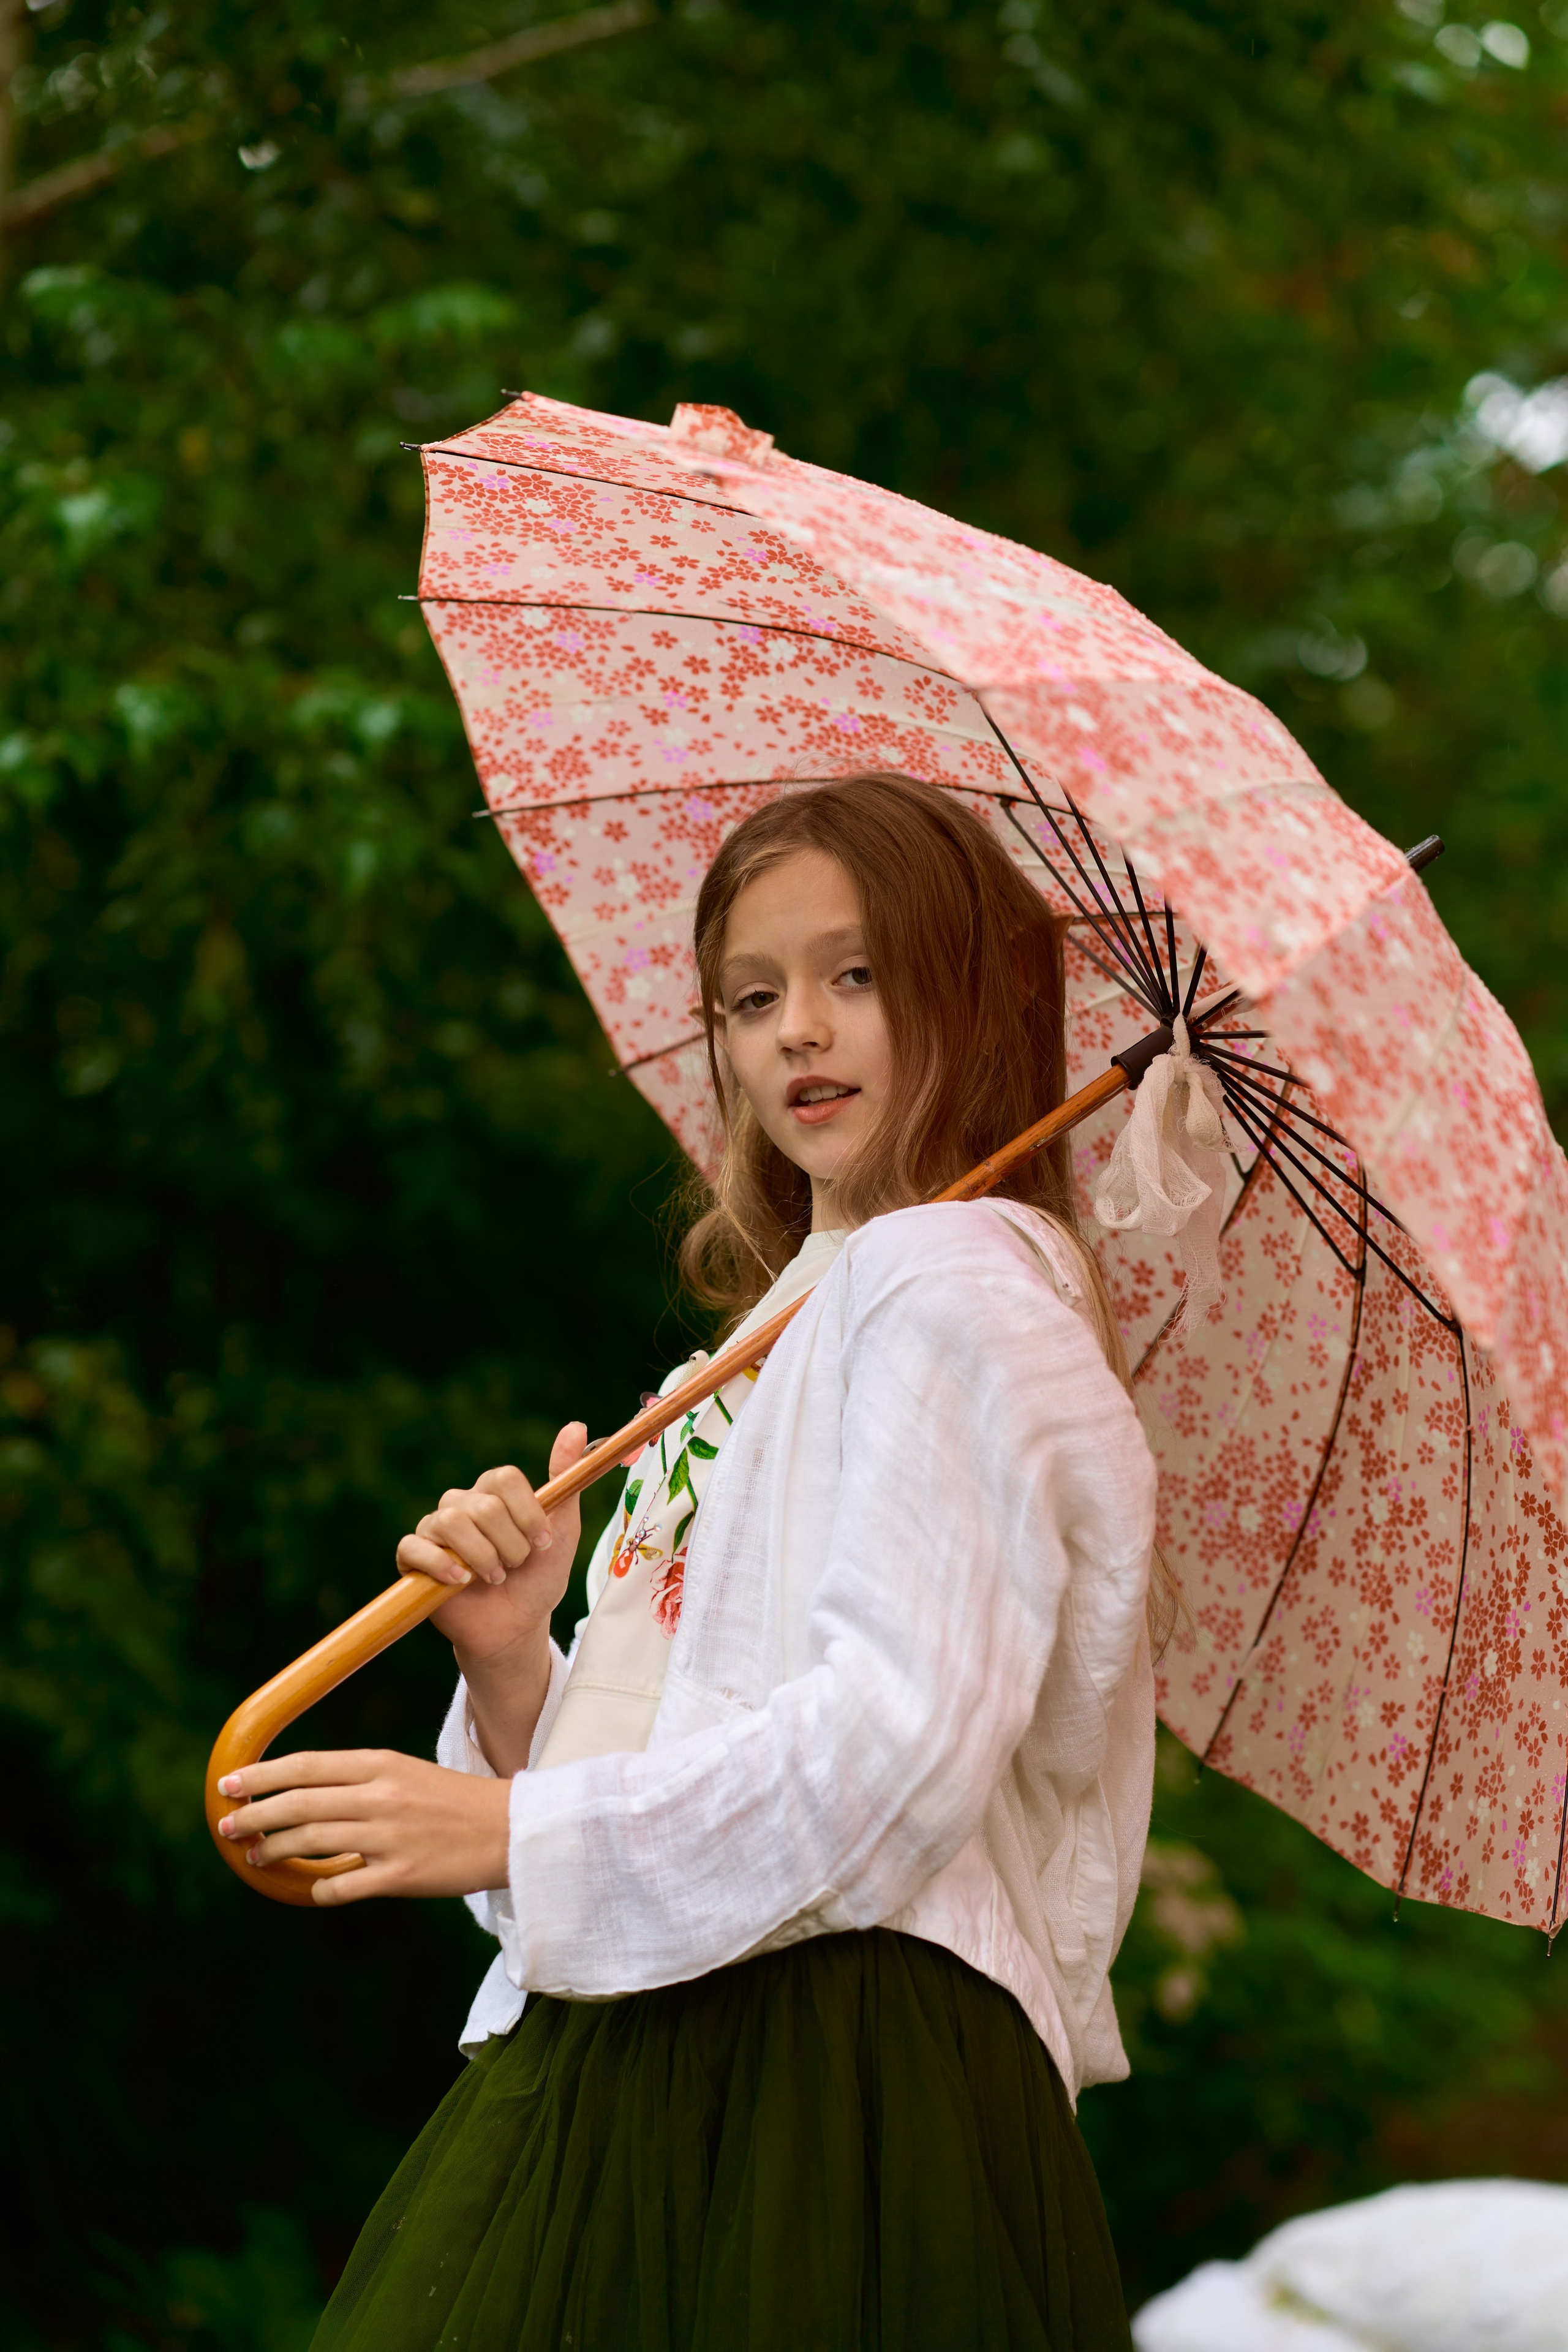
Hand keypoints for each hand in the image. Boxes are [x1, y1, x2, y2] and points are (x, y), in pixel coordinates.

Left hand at [215, 1749, 510, 1905]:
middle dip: (254, 1815)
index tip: (230, 1783)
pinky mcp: (399, 1876)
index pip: (306, 1766)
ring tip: (255, 1856)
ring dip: (272, 1851)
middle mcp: (379, 1797)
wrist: (508, 1830)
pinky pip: (339, 1886)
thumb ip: (356, 1781)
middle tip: (227, 1825)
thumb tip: (300, 1792)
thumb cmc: (451, 1801)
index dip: (262, 1776)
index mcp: (380, 1764)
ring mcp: (387, 1838)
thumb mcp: (404, 1773)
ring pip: (309, 1843)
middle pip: (298, 1804)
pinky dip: (317, 1888)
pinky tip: (311, 1887)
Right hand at [397, 1421, 588, 1664]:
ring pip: (451, 1522)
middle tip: (516, 1566)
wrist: (516, 1626)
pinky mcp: (413, 1558)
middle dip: (510, 1544)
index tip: (543, 1541)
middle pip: (482, 1505)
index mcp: (494, 1492)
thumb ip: (565, 1477)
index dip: (527, 1512)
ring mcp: (434, 1530)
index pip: (503, 1478)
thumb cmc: (538, 1576)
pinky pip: (414, 1547)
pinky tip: (461, 1582)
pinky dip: (440, 1565)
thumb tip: (576, 1426)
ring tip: (495, 1578)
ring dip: (483, 1557)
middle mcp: (461, 1503)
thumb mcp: (563, 1529)